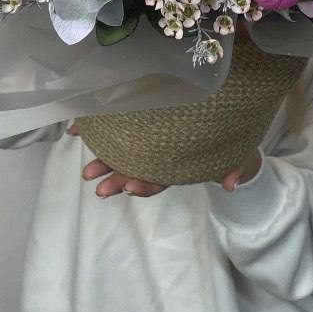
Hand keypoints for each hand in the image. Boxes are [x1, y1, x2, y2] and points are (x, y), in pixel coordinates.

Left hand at [69, 124, 261, 197]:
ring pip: (124, 154)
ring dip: (103, 162)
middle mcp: (160, 155)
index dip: (146, 185)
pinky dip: (96, 129)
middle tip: (98, 189)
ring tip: (86, 172)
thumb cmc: (227, 141)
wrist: (226, 125)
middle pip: (137, 170)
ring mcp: (150, 141)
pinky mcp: (140, 122)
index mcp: (179, 163)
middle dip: (117, 179)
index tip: (132, 189)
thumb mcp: (236, 153)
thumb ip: (234, 166)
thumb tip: (231, 184)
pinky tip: (77, 130)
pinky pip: (117, 128)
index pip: (161, 178)